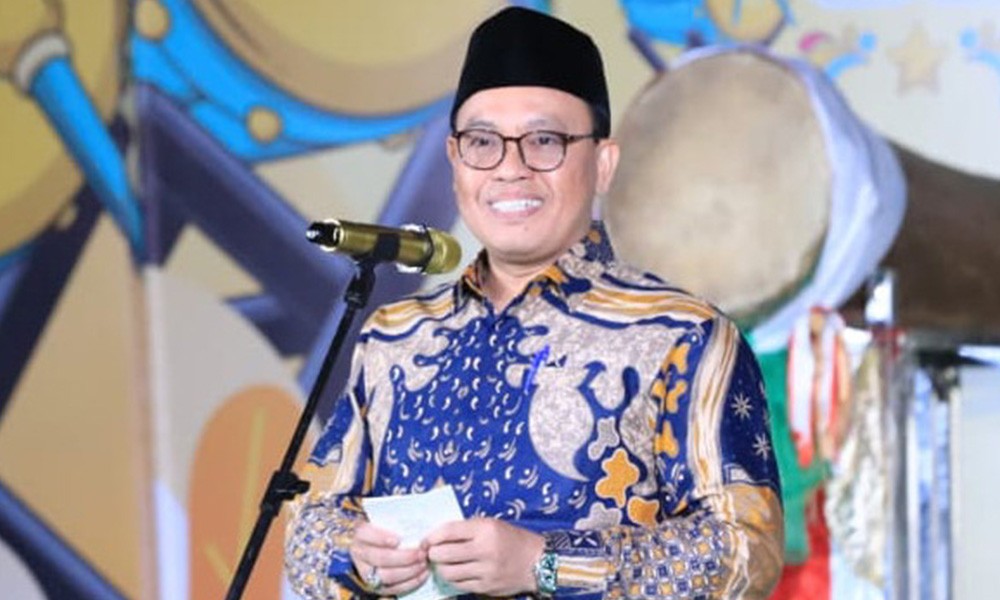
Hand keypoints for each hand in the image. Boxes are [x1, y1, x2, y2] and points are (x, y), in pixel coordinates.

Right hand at [350, 521, 428, 595]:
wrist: (373, 547)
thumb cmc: (384, 529)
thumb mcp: (383, 520)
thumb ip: (394, 521)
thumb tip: (414, 523)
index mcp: (359, 533)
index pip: (365, 534)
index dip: (380, 538)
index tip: (397, 540)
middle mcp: (359, 553)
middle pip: (379, 558)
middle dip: (404, 557)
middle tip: (421, 553)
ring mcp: (366, 572)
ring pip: (386, 576)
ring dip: (409, 571)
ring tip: (424, 563)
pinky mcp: (375, 585)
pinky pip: (392, 588)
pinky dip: (410, 583)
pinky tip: (423, 574)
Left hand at [422, 517, 544, 596]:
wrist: (537, 561)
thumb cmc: (511, 539)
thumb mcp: (491, 524)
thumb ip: (466, 529)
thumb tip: (437, 536)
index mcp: (485, 529)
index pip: (448, 531)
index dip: (431, 537)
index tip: (426, 540)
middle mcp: (485, 550)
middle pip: (443, 554)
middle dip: (432, 554)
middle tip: (432, 553)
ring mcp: (486, 571)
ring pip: (448, 572)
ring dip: (441, 568)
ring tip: (444, 563)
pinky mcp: (486, 587)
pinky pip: (459, 585)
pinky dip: (453, 579)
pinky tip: (456, 573)